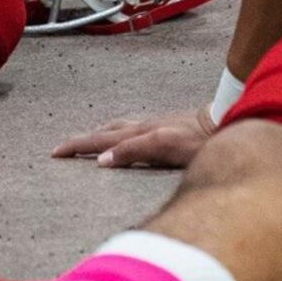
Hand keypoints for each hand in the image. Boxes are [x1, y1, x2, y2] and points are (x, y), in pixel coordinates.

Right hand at [53, 111, 213, 167]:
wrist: (225, 122)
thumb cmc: (199, 140)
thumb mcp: (165, 147)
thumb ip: (135, 150)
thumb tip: (101, 159)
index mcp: (140, 132)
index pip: (101, 140)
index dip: (79, 146)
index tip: (56, 153)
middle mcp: (143, 126)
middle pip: (105, 132)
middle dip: (81, 140)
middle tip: (60, 149)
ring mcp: (153, 125)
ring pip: (117, 128)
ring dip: (98, 134)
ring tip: (85, 141)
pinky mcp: (164, 127)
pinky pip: (130, 128)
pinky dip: (116, 133)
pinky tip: (121, 137)